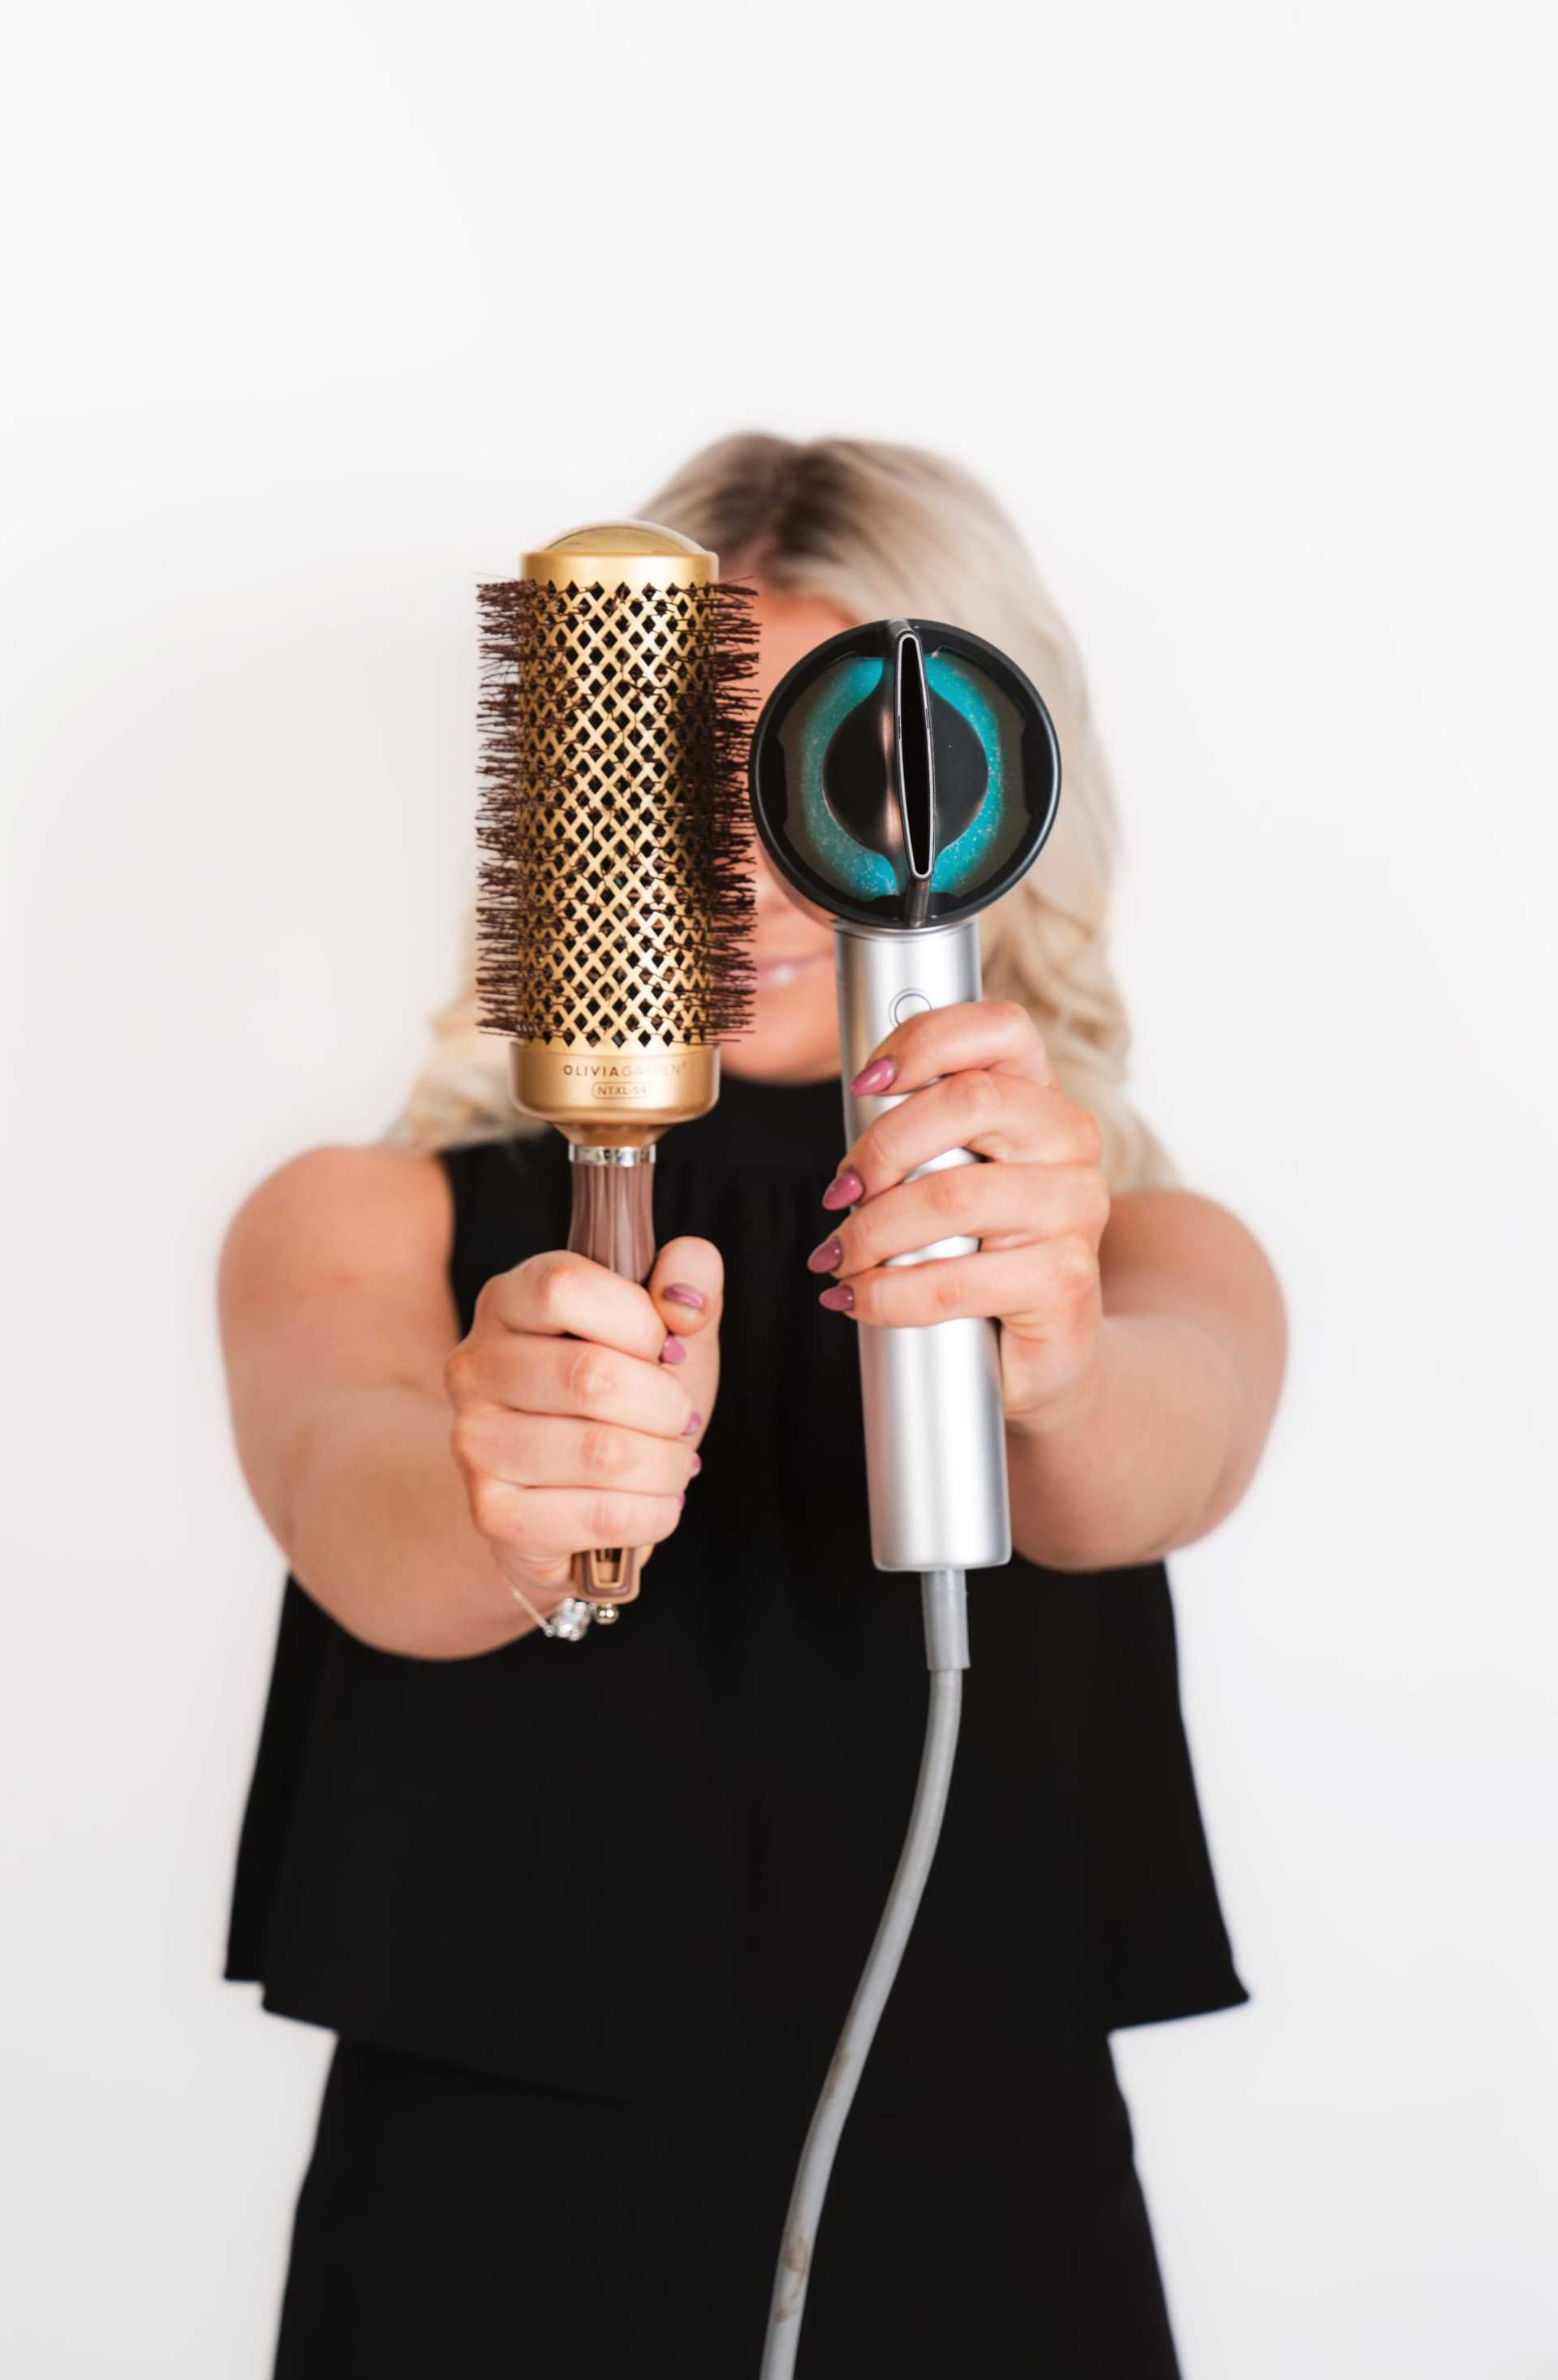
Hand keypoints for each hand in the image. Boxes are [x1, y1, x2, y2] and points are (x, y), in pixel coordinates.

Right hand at [445, 1237, 720, 1605]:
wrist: (573, 1494)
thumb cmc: (624, 1400)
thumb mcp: (664, 1333)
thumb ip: (688, 1283)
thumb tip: (685, 1297)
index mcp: (508, 1301)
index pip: (563, 1288)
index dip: (638, 1319)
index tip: (666, 1348)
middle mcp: (474, 1367)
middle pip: (590, 1375)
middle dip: (666, 1403)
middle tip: (680, 1417)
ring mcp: (475, 1444)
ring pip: (602, 1452)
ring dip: (666, 1462)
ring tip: (670, 1462)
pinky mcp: (493, 1514)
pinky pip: (600, 1515)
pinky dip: (654, 1511)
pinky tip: (654, 1501)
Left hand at [806, 1000, 1110, 1433]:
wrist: (1042, 1354)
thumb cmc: (979, 1255)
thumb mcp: (952, 1176)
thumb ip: (919, 1130)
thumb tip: (856, 1096)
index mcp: (1041, 1098)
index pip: (1000, 1028)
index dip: (925, 1039)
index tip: (864, 1082)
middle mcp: (1071, 1141)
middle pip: (969, 1101)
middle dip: (881, 1148)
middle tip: (837, 1194)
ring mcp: (1078, 1209)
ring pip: (953, 1196)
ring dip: (871, 1232)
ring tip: (838, 1258)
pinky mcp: (1067, 1281)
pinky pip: (955, 1281)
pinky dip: (887, 1295)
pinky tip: (858, 1300)